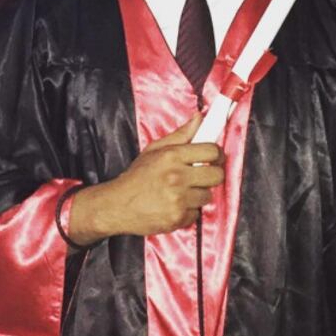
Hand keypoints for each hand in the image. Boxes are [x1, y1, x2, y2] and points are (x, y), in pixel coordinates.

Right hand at [68, 113, 224, 242]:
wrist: (117, 205)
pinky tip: (174, 206)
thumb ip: (180, 134)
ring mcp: (178, 199)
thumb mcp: (155, 150)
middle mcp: (177, 177)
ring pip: (207, 195)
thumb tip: (200, 118)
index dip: (217, 154)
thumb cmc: (137, 176)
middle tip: (202, 176)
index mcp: (172, 156)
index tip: (214, 158)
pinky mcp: (178, 218)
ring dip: (198, 195)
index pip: (212, 151)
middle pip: (217, 175)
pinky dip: (188, 211)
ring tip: (182, 192)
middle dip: (212, 175)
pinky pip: (196, 213)